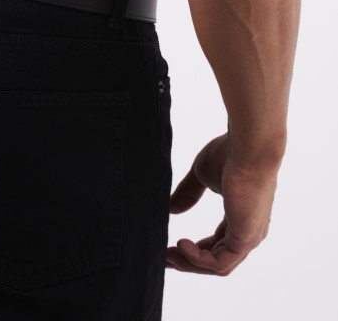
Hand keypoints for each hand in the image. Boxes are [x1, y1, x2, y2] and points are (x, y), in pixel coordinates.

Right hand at [166, 131, 278, 275]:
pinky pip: (220, 262)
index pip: (217, 244)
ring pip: (217, 265)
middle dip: (188, 261)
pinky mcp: (245, 239)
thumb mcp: (202, 175)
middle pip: (216, 259)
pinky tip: (181, 244)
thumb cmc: (230, 155)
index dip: (194, 249)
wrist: (248, 148)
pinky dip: (198, 259)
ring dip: (190, 263)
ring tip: (168, 256)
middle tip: (164, 258)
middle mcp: (247, 232)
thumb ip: (188, 193)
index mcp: (240, 217)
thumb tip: (171, 208)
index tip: (171, 247)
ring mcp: (248, 238)